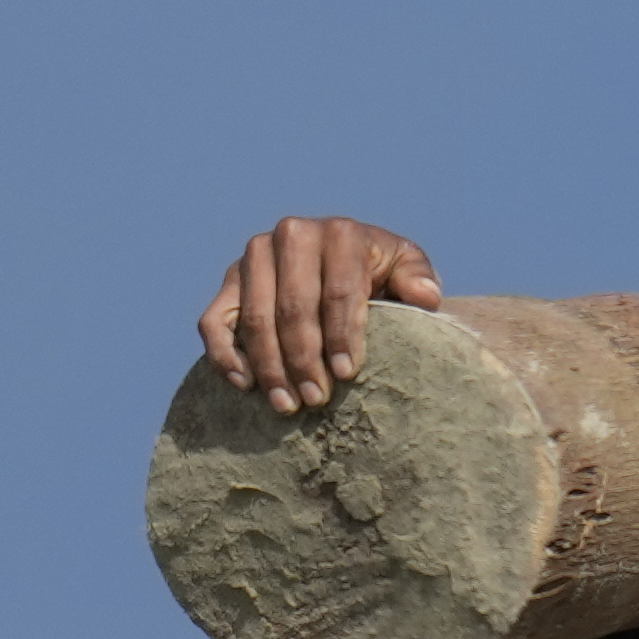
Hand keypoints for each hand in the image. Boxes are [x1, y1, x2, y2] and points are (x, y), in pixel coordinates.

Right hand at [199, 215, 447, 413]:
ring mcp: (254, 256)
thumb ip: (418, 279)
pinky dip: (225, 355)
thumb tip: (424, 296)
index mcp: (339, 232)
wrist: (341, 262)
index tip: (347, 373)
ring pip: (254, 317)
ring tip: (288, 405)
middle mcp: (291, 234)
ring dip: (270, 366)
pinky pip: (214, 320)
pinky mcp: (229, 281)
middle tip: (318, 399)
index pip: (337, 289)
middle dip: (305, 358)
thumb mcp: (406, 269)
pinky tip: (246, 387)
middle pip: (293, 307)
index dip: (342, 334)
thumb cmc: (380, 273)